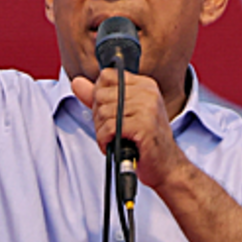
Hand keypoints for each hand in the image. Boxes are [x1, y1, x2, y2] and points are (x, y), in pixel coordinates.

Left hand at [71, 71, 189, 191]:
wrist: (165, 166)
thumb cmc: (142, 140)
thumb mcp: (121, 113)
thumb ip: (98, 97)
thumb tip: (76, 82)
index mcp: (144, 84)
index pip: (106, 76)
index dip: (99, 96)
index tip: (109, 113)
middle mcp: (148, 92)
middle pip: (101, 95)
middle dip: (99, 117)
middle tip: (112, 131)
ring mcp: (148, 108)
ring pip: (103, 113)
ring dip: (102, 132)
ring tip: (115, 139)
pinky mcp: (144, 125)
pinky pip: (109, 128)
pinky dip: (105, 141)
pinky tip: (114, 145)